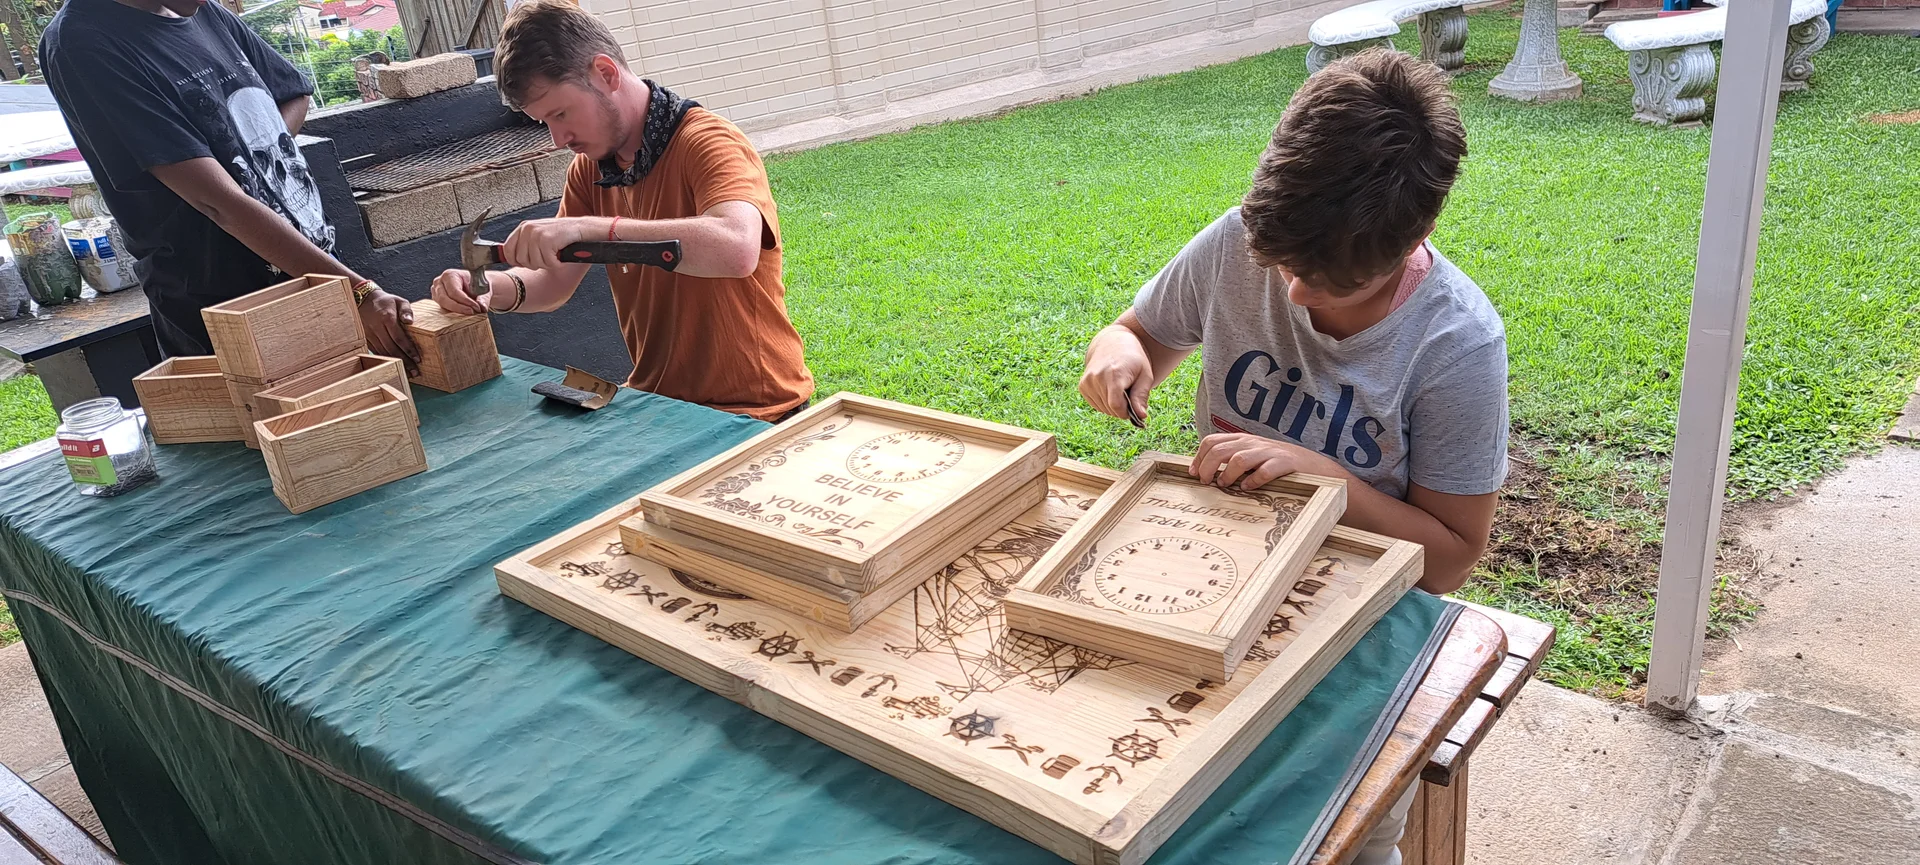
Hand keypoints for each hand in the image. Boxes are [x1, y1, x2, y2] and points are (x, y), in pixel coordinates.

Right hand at [358, 288, 419, 374]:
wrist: (363, 300)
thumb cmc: (385, 301)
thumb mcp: (398, 300)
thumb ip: (406, 310)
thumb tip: (410, 321)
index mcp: (387, 318)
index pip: (399, 338)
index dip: (409, 350)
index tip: (418, 359)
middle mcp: (377, 328)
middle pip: (392, 348)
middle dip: (405, 361)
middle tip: (415, 372)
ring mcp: (370, 334)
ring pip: (384, 352)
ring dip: (396, 363)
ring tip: (408, 373)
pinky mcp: (366, 339)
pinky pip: (377, 352)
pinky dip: (386, 360)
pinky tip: (395, 366)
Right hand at [430, 268, 488, 315]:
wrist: (475, 285)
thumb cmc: (477, 284)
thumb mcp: (483, 289)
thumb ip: (483, 298)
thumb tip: (482, 306)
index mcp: (450, 275)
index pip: (454, 291)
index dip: (465, 301)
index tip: (476, 307)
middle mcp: (439, 282)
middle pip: (444, 299)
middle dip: (459, 308)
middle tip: (473, 312)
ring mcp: (436, 291)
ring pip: (442, 305)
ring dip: (456, 311)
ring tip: (470, 312)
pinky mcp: (437, 300)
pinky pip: (442, 309)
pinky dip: (453, 312)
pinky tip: (463, 313)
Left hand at [501, 217, 587, 271]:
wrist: (579, 228)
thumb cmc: (560, 235)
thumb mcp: (538, 236)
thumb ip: (524, 245)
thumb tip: (510, 259)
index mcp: (523, 227)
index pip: (507, 249)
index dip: (515, 260)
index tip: (523, 263)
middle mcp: (528, 229)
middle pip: (521, 259)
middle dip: (534, 264)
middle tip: (545, 258)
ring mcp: (537, 234)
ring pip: (534, 263)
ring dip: (547, 263)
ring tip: (553, 255)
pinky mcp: (547, 240)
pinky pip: (547, 262)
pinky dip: (556, 263)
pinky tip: (559, 255)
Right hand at [1078, 325, 1153, 422]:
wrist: (1113, 343)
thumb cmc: (1133, 360)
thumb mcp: (1145, 375)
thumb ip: (1141, 396)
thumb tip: (1141, 417)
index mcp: (1114, 374)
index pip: (1116, 406)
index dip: (1126, 412)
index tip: (1133, 408)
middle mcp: (1097, 377)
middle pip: (1110, 409)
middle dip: (1121, 409)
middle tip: (1128, 394)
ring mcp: (1087, 381)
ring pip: (1102, 409)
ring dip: (1113, 406)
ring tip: (1119, 390)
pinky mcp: (1082, 385)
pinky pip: (1095, 405)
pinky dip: (1104, 403)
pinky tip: (1110, 390)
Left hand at [1190, 433, 1337, 490]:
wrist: (1318, 469)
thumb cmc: (1281, 467)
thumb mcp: (1255, 458)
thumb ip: (1234, 461)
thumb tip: (1207, 475)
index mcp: (1244, 440)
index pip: (1212, 441)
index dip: (1199, 457)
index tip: (1193, 474)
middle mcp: (1254, 443)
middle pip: (1220, 449)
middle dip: (1207, 467)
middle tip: (1205, 482)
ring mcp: (1270, 452)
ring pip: (1239, 459)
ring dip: (1227, 474)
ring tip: (1224, 486)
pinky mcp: (1285, 464)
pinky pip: (1265, 471)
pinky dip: (1253, 481)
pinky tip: (1249, 488)